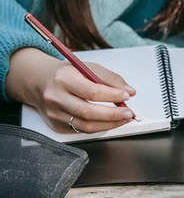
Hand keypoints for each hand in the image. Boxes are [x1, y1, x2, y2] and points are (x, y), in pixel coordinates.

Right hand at [6, 48, 135, 132]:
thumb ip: (109, 78)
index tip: (127, 95)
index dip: (112, 96)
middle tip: (128, 113)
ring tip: (123, 119)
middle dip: (113, 115)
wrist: (39, 82)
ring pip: (86, 126)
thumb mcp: (87, 67)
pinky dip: (99, 127)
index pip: (92, 91)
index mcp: (63, 79)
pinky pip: (81, 130)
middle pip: (88, 112)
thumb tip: (129, 91)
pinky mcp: (56, 125)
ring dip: (109, 124)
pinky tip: (109, 122)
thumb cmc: (66, 74)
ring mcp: (54, 114)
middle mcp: (56, 98)